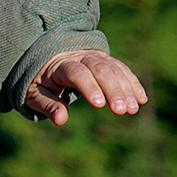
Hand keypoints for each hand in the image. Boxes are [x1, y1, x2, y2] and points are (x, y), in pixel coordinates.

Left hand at [21, 52, 148, 125]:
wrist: (47, 56)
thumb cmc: (40, 81)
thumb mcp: (34, 94)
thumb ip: (47, 106)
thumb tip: (61, 120)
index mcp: (60, 65)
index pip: (77, 73)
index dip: (89, 87)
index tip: (100, 105)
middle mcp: (80, 57)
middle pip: (100, 69)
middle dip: (112, 89)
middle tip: (121, 110)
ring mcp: (95, 57)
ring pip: (114, 69)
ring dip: (126, 88)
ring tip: (133, 109)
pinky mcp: (106, 60)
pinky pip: (122, 69)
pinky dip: (132, 83)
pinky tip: (141, 100)